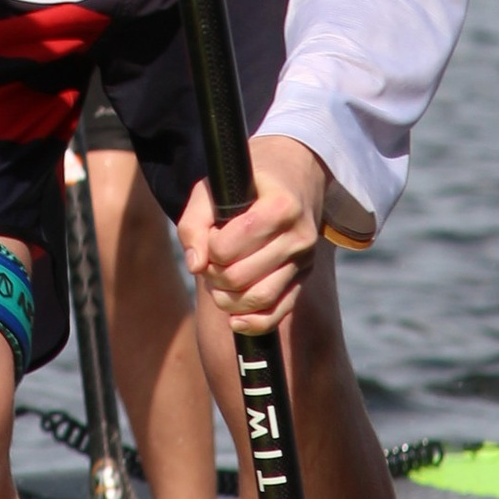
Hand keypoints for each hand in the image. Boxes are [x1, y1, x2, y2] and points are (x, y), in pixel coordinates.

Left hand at [176, 137, 328, 335]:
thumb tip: (195, 265)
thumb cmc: (246, 180)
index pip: (230, 246)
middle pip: (241, 276)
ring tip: (217, 284)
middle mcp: (298, 235)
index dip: (209, 247)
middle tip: (209, 262)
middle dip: (214, 275)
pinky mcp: (304, 276)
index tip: (210, 236)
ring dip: (227, 301)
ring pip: (260, 298)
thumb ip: (194, 222)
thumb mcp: (213, 187)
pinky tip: (235, 320)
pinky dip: (254, 323)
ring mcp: (305, 259)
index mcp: (280, 206)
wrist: (294, 175)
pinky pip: (280, 312)